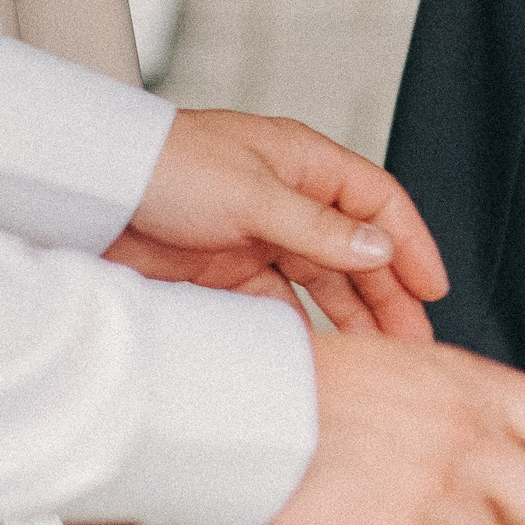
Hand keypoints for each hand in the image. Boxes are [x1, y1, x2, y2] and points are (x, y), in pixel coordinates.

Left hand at [105, 108, 449, 337]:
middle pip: (357, 250)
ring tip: (379, 360)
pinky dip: (300, 331)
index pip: (378, 203)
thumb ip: (318, 228)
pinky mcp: (226, 272)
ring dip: (351, 318)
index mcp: (305, 164)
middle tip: (415, 344)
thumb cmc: (168, 166)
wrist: (90, 192)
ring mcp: (258, 237)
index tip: (433, 290)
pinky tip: (317, 359)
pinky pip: (277, 307)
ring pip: (322, 283)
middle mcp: (289, 200)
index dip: (411, 245)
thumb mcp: (253, 195)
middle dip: (389, 295)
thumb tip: (380, 248)